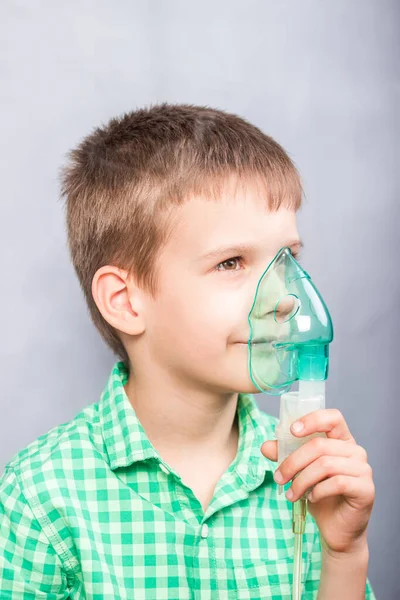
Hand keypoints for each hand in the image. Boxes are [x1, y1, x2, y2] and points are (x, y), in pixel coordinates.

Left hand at [261, 409, 374, 555]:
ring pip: (325, 464)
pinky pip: (336, 483)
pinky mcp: (366, 489)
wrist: (337, 529)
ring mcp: (363, 469)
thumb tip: (265, 446)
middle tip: (278, 477)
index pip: (332, 417)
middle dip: (293, 461)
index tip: (292, 430)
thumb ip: (284, 455)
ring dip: (301, 480)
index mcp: (342, 440)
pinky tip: (310, 499)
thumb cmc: (320, 495)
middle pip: (319, 445)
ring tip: (291, 494)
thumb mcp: (299, 471)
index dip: (312, 420)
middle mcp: (355, 451)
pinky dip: (317, 491)